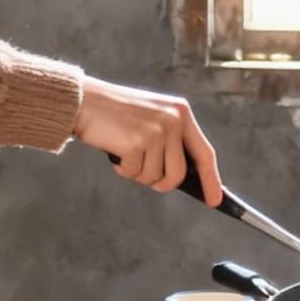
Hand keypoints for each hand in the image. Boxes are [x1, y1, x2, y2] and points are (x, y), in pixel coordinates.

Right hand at [71, 77, 222, 206]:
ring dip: (137, 173)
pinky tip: (115, 150)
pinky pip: (134, 174)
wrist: (84, 100)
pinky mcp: (136, 142)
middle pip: (178, 174)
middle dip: (161, 183)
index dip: (211, 180)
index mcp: (181, 112)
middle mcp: (173, 120)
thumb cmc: (116, 115)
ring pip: (155, 177)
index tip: (214, 200)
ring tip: (125, 151)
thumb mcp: (153, 119)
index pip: (204, 153)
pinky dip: (123, 169)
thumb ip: (171, 142)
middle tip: (142, 173)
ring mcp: (155, 131)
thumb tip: (183, 178)